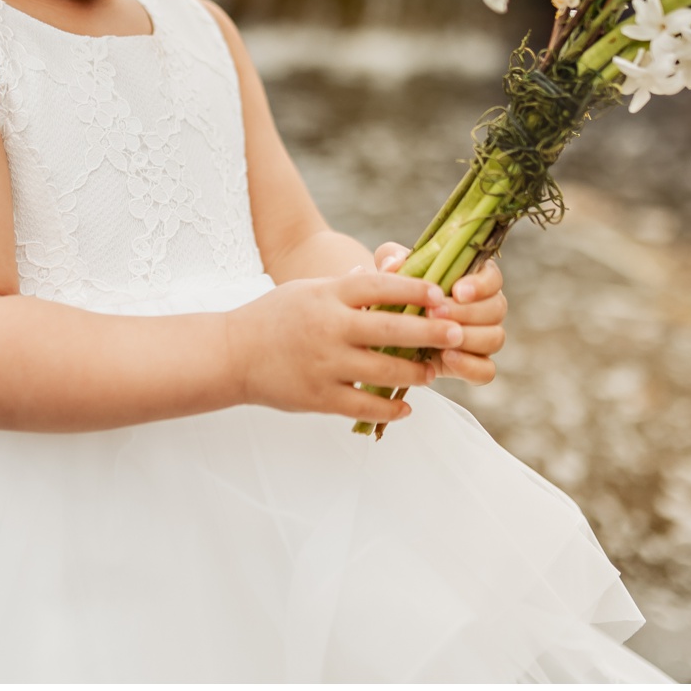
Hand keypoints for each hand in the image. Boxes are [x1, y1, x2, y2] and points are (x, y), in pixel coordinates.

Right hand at [225, 269, 462, 424]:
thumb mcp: (309, 289)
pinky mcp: (318, 398)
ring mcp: (324, 365)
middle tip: (457, 333)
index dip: (415, 289)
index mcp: (328, 296)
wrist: (232, 354)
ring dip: (415, 373)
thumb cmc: (276, 316)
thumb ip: (348, 289)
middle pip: (391, 330)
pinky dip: (390, 409)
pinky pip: (364, 406)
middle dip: (430, 332)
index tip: (441, 294)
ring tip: (430, 371)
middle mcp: (329, 329)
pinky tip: (405, 407)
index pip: (380, 287)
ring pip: (384, 372)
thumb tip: (393, 281)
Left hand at [373, 242, 506, 385]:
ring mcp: (483, 337)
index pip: (493, 278)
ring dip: (468, 337)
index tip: (457, 291)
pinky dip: (470, 366)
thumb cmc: (400, 293)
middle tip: (434, 313)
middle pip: (497, 308)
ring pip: (495, 338)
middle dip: (466, 312)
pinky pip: (486, 370)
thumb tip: (392, 264)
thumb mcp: (393, 271)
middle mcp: (486, 307)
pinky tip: (448, 357)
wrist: (392, 330)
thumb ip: (392, 258)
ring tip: (439, 337)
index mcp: (474, 279)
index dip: (480, 285)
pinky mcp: (474, 364)